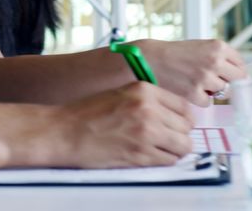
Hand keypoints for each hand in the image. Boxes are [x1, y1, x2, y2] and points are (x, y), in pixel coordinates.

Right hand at [57, 82, 193, 167]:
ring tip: (158, 149)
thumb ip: (148, 100)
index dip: (181, 119)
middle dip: (178, 135)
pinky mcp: (140, 155)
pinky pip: (169, 161)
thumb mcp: (120, 93)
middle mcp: (148, 109)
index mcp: (144, 90)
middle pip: (186, 127)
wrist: (64, 131)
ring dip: (174, 150)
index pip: (185, 107)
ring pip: (183, 146)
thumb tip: (174, 114)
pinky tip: (148, 156)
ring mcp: (146, 133)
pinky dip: (163, 161)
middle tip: (165, 139)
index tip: (175, 125)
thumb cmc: (87, 113)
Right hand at [133, 39, 246, 106]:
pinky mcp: (194, 93)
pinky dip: (199, 99)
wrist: (151, 59)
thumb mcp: (201, 47)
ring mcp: (205, 78)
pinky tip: (188, 89)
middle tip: (212, 79)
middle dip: (226, 81)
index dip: (235, 71)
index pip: (241, 65)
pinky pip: (207, 102)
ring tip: (196, 82)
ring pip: (222, 92)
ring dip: (212, 90)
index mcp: (218, 47)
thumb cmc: (175, 53)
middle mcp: (215, 61)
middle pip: (236, 79)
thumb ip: (219, 58)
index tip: (228, 74)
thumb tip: (239, 76)